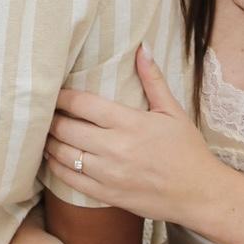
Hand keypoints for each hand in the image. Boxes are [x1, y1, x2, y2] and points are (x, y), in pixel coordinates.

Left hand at [43, 46, 216, 227]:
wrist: (199, 193)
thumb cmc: (187, 150)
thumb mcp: (173, 111)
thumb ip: (153, 80)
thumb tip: (142, 49)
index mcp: (130, 122)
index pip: (83, 104)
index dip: (62, 97)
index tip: (54, 93)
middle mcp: (115, 147)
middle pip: (66, 128)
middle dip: (51, 119)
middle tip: (44, 113)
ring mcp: (109, 173)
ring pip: (64, 154)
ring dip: (49, 142)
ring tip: (43, 133)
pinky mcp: (106, 194)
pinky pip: (70, 180)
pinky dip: (55, 168)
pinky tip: (51, 158)